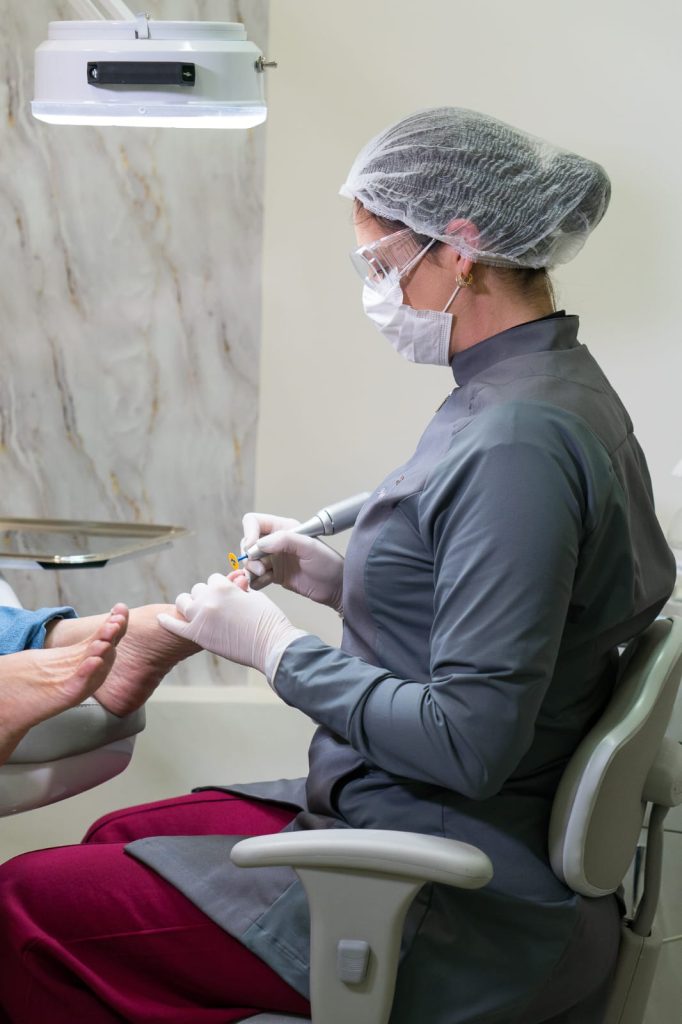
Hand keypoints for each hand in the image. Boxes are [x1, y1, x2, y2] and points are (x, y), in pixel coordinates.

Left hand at [158, 574, 305, 677]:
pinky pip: (174, 626)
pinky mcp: (197, 635)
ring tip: (193, 610)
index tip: (224, 596)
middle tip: (214, 607)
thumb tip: (235, 587)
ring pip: (183, 602)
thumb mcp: (255, 597)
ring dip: (188, 604)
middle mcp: (208, 599)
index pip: (213, 579)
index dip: (219, 587)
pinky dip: (166, 621)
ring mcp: (200, 617)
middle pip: (197, 590)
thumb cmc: (268, 621)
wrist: (270, 645)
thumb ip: (239, 590)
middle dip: (205, 596)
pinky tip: (161, 618)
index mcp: (223, 586)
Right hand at [241, 513, 343, 611]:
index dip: (248, 533)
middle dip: (249, 556)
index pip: (254, 522)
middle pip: (247, 543)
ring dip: (251, 570)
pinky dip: (255, 581)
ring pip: (249, 562)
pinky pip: (255, 577)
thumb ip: (284, 540)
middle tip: (261, 568)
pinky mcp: (274, 575)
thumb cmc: (329, 564)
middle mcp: (276, 542)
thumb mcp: (309, 547)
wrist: (336, 587)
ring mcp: (274, 559)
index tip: (252, 548)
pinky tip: (267, 583)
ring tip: (264, 576)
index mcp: (283, 528)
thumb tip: (258, 544)